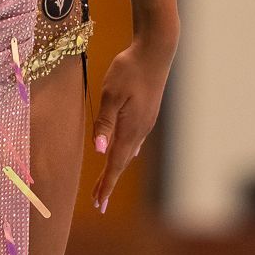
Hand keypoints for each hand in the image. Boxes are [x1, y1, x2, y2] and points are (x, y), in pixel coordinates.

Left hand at [91, 37, 173, 213]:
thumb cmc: (129, 69)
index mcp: (130, 128)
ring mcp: (146, 121)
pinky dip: (125, 152)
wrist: (155, 50)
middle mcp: (140, 129)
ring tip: (107, 180)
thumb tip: (99, 151)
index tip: (98, 204)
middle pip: (122, 161)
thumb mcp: (111, 94)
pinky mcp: (147, 112)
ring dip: (116, 167)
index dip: (106, 185)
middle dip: (110, 182)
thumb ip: (104, 122)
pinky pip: (134, 139)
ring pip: (129, 151)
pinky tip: (125, 151)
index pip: (115, 163)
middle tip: (99, 202)